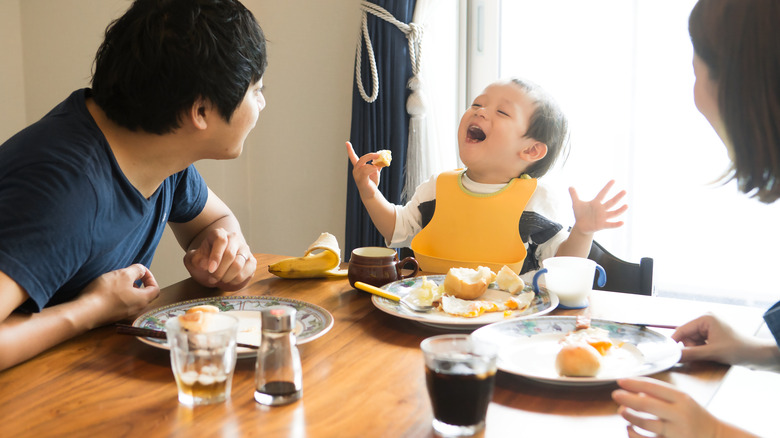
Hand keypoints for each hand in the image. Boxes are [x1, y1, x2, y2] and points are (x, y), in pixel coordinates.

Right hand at [78, 264, 159, 326]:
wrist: (85, 312)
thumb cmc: (106, 293)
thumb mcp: (124, 274)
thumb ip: (136, 270)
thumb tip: (141, 271)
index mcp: (143, 300)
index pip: (155, 289)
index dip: (150, 278)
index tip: (140, 271)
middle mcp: (136, 309)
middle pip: (143, 295)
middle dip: (137, 283)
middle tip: (127, 275)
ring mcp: (124, 315)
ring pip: (131, 299)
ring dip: (126, 289)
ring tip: (115, 281)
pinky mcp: (112, 317)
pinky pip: (120, 305)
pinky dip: (117, 296)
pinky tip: (106, 291)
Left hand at [184, 227, 255, 290]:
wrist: (215, 266)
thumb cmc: (204, 261)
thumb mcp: (194, 260)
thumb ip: (195, 260)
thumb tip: (205, 264)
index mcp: (219, 233)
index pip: (221, 240)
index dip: (215, 256)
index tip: (210, 269)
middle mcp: (234, 238)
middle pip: (230, 254)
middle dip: (219, 271)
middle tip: (212, 279)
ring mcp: (245, 250)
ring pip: (238, 264)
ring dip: (227, 277)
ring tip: (219, 280)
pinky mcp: (252, 261)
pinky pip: (246, 272)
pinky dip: (236, 280)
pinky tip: (229, 281)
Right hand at [346, 141, 382, 198]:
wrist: (371, 194)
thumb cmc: (372, 182)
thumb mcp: (376, 171)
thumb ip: (378, 164)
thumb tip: (383, 156)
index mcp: (358, 167)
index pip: (352, 157)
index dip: (349, 150)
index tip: (347, 142)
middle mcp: (356, 170)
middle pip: (362, 159)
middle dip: (371, 155)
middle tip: (379, 155)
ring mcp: (357, 175)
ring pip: (365, 165)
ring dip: (374, 166)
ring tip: (378, 170)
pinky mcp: (360, 180)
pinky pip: (366, 171)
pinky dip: (372, 169)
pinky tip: (375, 170)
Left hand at [568, 180, 627, 234]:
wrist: (581, 226)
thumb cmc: (580, 214)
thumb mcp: (576, 204)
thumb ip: (574, 195)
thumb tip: (570, 186)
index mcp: (596, 203)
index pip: (603, 193)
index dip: (607, 187)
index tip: (613, 180)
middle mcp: (602, 209)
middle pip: (611, 202)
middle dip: (617, 197)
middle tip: (624, 191)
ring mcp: (603, 217)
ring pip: (613, 213)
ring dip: (620, 210)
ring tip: (626, 205)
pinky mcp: (602, 225)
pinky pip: (610, 224)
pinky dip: (616, 224)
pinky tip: (622, 222)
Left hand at [611, 377, 733, 437]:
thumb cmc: (693, 417)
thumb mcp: (683, 401)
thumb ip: (661, 395)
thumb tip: (633, 391)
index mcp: (682, 399)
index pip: (654, 387)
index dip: (635, 383)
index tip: (620, 380)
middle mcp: (680, 414)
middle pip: (648, 405)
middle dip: (628, 399)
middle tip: (615, 394)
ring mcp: (677, 432)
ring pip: (646, 424)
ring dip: (630, 416)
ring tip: (621, 411)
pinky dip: (635, 434)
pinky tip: (630, 428)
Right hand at [672, 314, 755, 365]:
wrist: (757, 355)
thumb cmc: (739, 349)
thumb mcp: (712, 353)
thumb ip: (690, 354)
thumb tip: (673, 356)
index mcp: (705, 318)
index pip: (682, 329)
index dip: (674, 341)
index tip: (667, 352)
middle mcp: (706, 320)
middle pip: (687, 336)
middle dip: (691, 347)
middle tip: (702, 354)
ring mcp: (710, 327)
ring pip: (692, 341)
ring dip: (698, 350)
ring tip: (711, 354)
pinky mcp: (713, 334)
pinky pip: (699, 343)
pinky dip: (702, 350)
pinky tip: (712, 353)